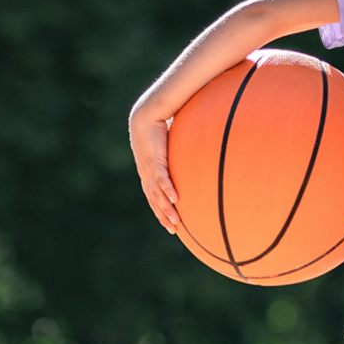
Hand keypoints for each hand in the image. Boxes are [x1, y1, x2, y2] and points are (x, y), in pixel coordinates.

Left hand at [129, 103, 180, 233]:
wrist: (146, 113)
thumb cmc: (160, 126)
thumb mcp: (171, 145)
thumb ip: (181, 154)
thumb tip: (197, 155)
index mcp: (149, 172)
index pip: (153, 196)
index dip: (160, 211)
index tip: (169, 223)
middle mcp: (147, 173)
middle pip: (154, 200)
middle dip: (163, 216)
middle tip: (173, 229)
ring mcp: (149, 167)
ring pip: (157, 193)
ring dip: (166, 208)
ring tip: (175, 221)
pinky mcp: (154, 158)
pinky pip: (162, 177)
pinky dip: (167, 189)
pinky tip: (175, 199)